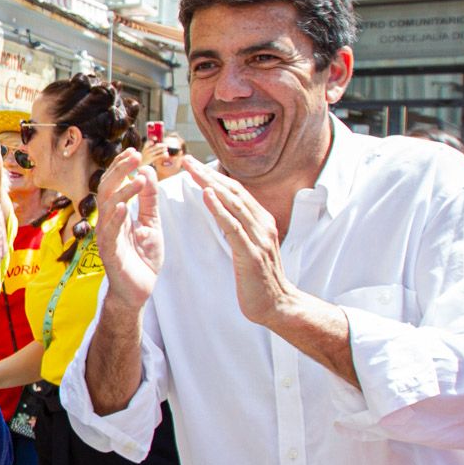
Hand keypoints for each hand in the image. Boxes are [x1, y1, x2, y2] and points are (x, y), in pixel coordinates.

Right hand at [95, 148, 162, 313]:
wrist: (140, 290)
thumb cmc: (142, 258)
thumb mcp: (152, 223)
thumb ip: (150, 200)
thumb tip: (146, 172)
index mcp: (117, 213)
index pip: (115, 184)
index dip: (122, 167)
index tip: (133, 151)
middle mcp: (108, 222)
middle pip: (107, 190)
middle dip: (120, 171)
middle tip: (134, 156)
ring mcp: (107, 237)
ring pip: (108, 207)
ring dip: (122, 191)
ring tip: (138, 179)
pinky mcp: (110, 253)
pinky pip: (108, 234)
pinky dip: (115, 219)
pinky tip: (123, 206)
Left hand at [182, 159, 299, 325]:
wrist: (277, 305)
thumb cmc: (259, 279)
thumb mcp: (249, 247)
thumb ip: (239, 228)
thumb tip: (222, 211)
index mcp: (261, 221)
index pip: (235, 191)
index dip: (214, 176)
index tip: (193, 164)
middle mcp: (263, 225)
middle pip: (233, 191)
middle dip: (208, 174)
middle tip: (186, 159)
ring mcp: (259, 238)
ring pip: (233, 203)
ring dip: (210, 184)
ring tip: (191, 170)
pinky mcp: (252, 254)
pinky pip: (233, 227)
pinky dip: (220, 209)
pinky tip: (207, 195)